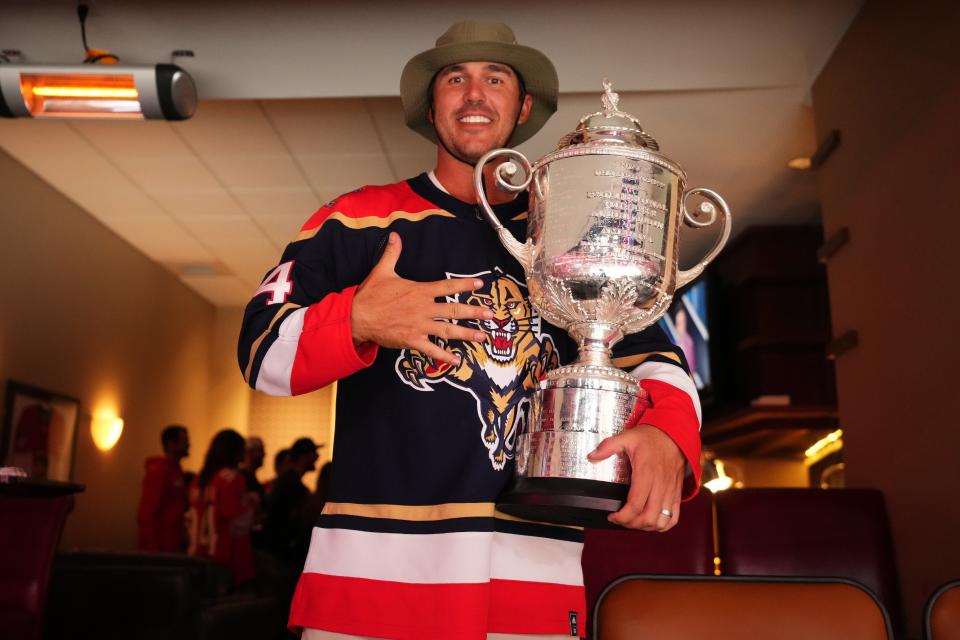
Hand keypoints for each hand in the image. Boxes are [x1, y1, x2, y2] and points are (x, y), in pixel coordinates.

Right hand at [351, 232, 492, 364]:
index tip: (480, 284)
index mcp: (419, 291)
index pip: (447, 286)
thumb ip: (393, 253)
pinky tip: (457, 361)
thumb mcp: (382, 271)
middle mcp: (423, 308)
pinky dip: (445, 356)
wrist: (357, 316)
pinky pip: (432, 350)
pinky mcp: (412, 340)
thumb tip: (395, 235)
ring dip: (466, 334)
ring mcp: (419, 326)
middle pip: (454, 310)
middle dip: (474, 312)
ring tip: (482, 337)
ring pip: (448, 330)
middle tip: (491, 315)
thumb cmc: (371, 294)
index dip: (465, 284)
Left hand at [587, 417, 684, 530]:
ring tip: (633, 521)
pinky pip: (674, 518)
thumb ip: (608, 446)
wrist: (674, 434)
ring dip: (646, 526)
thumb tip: (592, 456)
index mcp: (646, 473)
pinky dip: (662, 525)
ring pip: (661, 521)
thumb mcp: (627, 437)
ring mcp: (670, 491)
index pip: (636, 504)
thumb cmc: (651, 438)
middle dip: (631, 524)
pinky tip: (650, 521)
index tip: (612, 516)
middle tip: (620, 520)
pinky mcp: (676, 494)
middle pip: (648, 517)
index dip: (623, 517)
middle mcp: (660, 485)